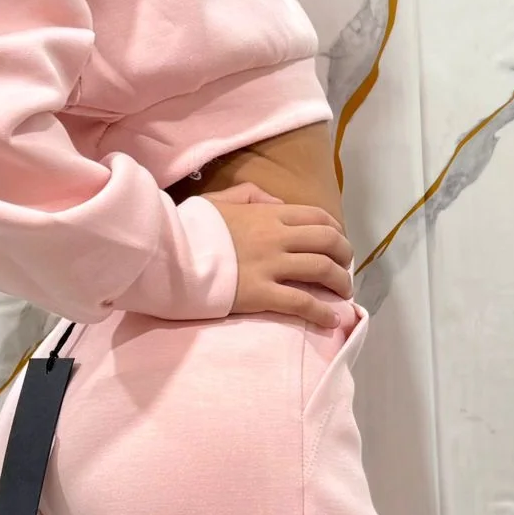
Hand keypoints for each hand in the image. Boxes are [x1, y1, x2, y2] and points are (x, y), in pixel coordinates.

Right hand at [202, 183, 353, 328]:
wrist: (168, 253)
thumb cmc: (190, 228)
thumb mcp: (220, 200)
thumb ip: (251, 196)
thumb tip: (278, 203)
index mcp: (268, 214)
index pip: (317, 216)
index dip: (336, 230)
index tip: (338, 243)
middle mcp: (276, 237)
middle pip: (328, 241)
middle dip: (345, 256)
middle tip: (345, 269)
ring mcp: (270, 266)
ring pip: (322, 270)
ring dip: (340, 282)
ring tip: (343, 294)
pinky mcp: (260, 294)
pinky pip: (301, 303)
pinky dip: (322, 312)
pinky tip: (331, 319)